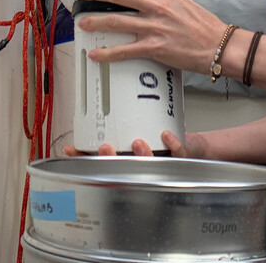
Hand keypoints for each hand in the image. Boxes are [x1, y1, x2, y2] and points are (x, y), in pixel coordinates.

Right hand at [62, 130, 207, 158]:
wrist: (194, 149)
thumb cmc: (163, 142)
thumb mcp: (139, 129)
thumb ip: (124, 120)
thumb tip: (102, 97)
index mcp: (128, 158)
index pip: (101, 161)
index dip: (84, 157)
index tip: (70, 150)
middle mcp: (142, 165)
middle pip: (123, 168)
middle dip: (113, 160)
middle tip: (104, 148)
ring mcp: (162, 163)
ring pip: (149, 165)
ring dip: (143, 155)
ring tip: (137, 142)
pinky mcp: (181, 157)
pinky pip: (177, 153)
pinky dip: (172, 144)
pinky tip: (166, 135)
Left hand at [75, 0, 228, 73]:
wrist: (219, 46)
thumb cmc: (206, 27)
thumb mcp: (187, 4)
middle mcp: (157, 6)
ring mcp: (154, 27)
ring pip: (117, 22)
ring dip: (96, 22)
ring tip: (82, 22)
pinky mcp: (153, 47)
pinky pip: (124, 50)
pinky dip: (107, 53)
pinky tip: (95, 54)